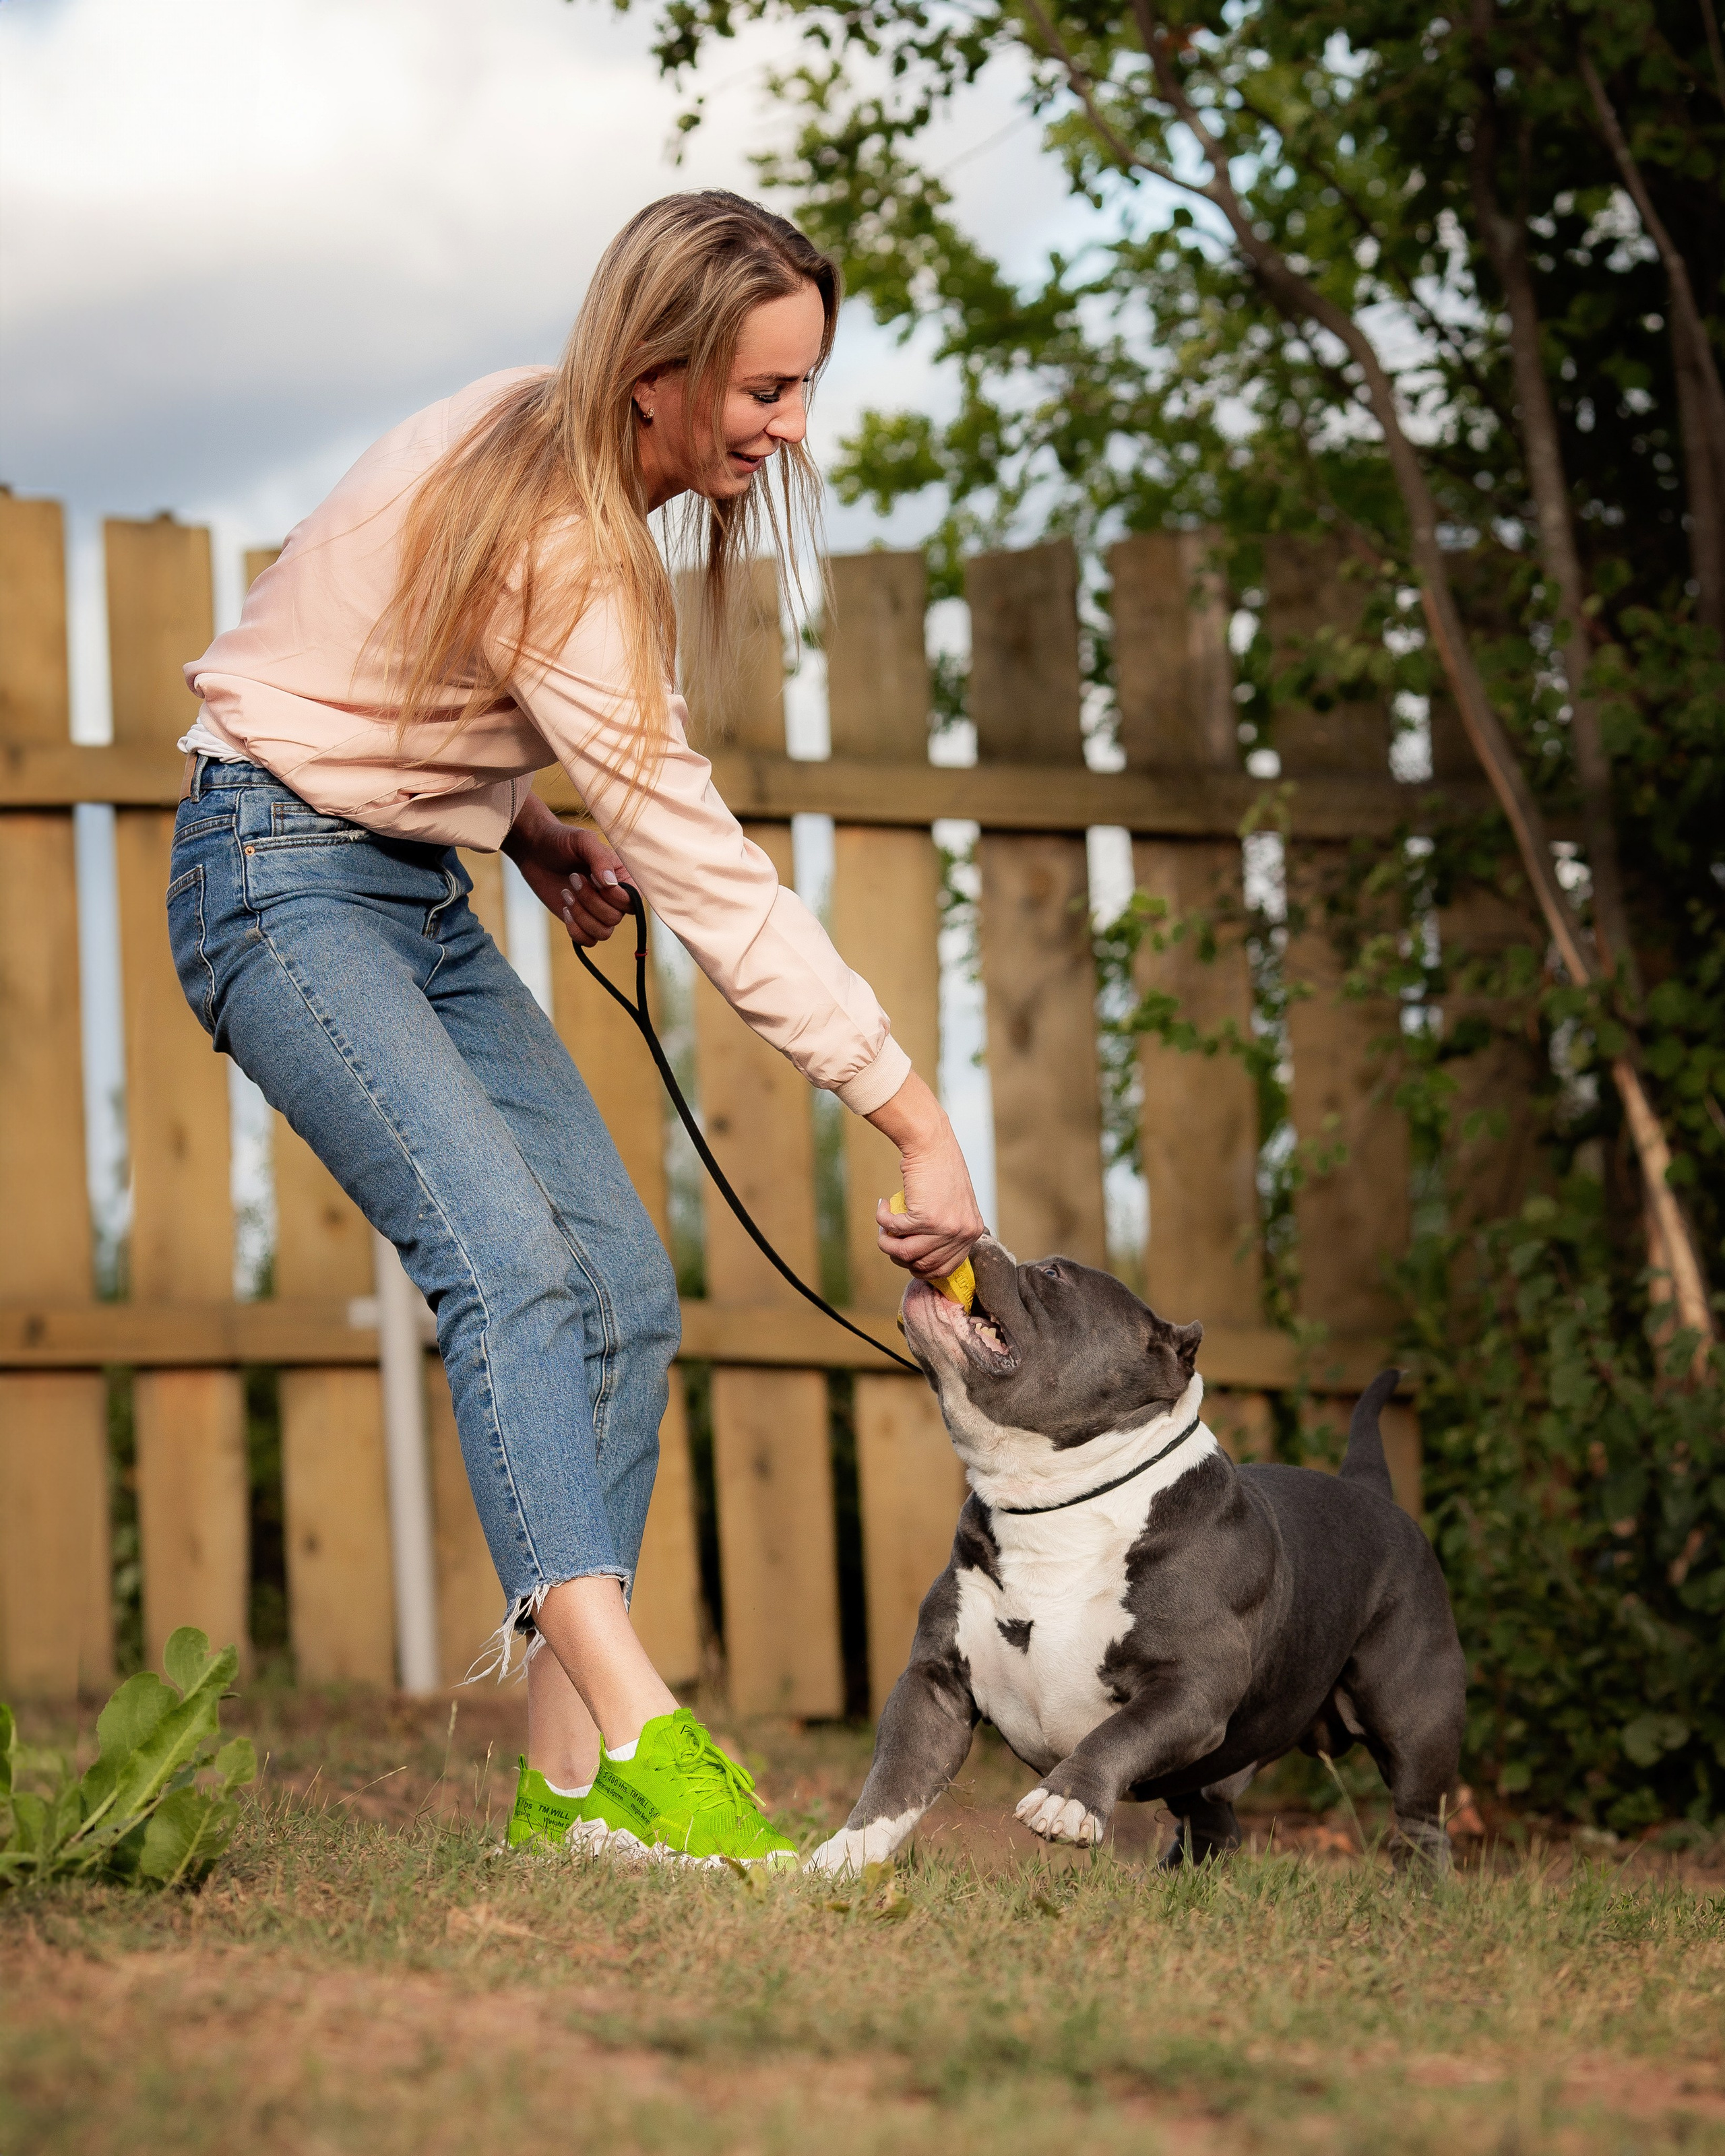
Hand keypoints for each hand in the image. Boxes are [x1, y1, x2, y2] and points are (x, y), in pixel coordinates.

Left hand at [502, 792, 634, 946]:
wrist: (535, 849)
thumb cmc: (562, 840)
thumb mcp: (582, 841)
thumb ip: (599, 859)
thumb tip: (610, 884)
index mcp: (622, 878)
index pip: (632, 902)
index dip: (614, 896)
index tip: (592, 876)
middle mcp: (613, 898)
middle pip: (615, 918)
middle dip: (590, 901)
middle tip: (573, 878)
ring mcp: (596, 912)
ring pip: (603, 933)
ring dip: (582, 916)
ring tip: (566, 893)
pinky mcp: (579, 921)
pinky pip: (588, 941)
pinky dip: (576, 930)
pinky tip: (564, 909)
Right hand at [864, 1071, 986, 1278]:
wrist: (932, 1144)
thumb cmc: (940, 1171)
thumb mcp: (955, 1206)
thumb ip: (948, 1231)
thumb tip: (925, 1259)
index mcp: (972, 1232)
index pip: (946, 1268)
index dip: (922, 1268)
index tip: (907, 1258)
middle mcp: (962, 1233)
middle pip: (922, 1265)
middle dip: (900, 1257)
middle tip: (891, 1239)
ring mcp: (944, 1227)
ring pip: (903, 1253)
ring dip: (886, 1242)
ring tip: (884, 1227)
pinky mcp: (924, 1217)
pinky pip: (893, 1230)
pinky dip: (882, 1220)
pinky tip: (883, 1206)